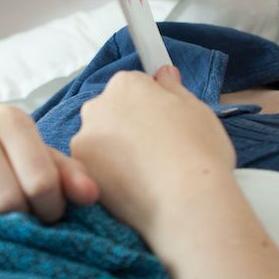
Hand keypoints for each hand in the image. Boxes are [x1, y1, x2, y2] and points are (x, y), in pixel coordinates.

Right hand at [0, 105, 98, 222]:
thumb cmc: (1, 169)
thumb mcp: (36, 168)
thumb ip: (68, 177)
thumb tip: (90, 194)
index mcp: (9, 117)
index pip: (41, 181)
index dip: (48, 210)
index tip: (44, 216)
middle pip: (7, 197)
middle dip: (16, 220)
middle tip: (12, 221)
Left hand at [69, 66, 234, 239]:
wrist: (186, 203)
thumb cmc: (198, 155)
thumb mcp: (197, 110)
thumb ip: (173, 89)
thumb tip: (164, 76)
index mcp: (126, 84)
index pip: (134, 87)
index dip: (152, 107)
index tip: (163, 123)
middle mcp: (98, 107)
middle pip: (112, 113)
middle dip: (129, 128)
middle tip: (159, 151)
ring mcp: (85, 141)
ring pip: (101, 144)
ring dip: (116, 154)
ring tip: (148, 176)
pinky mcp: (80, 174)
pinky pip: (95, 171)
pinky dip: (109, 178)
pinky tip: (135, 190)